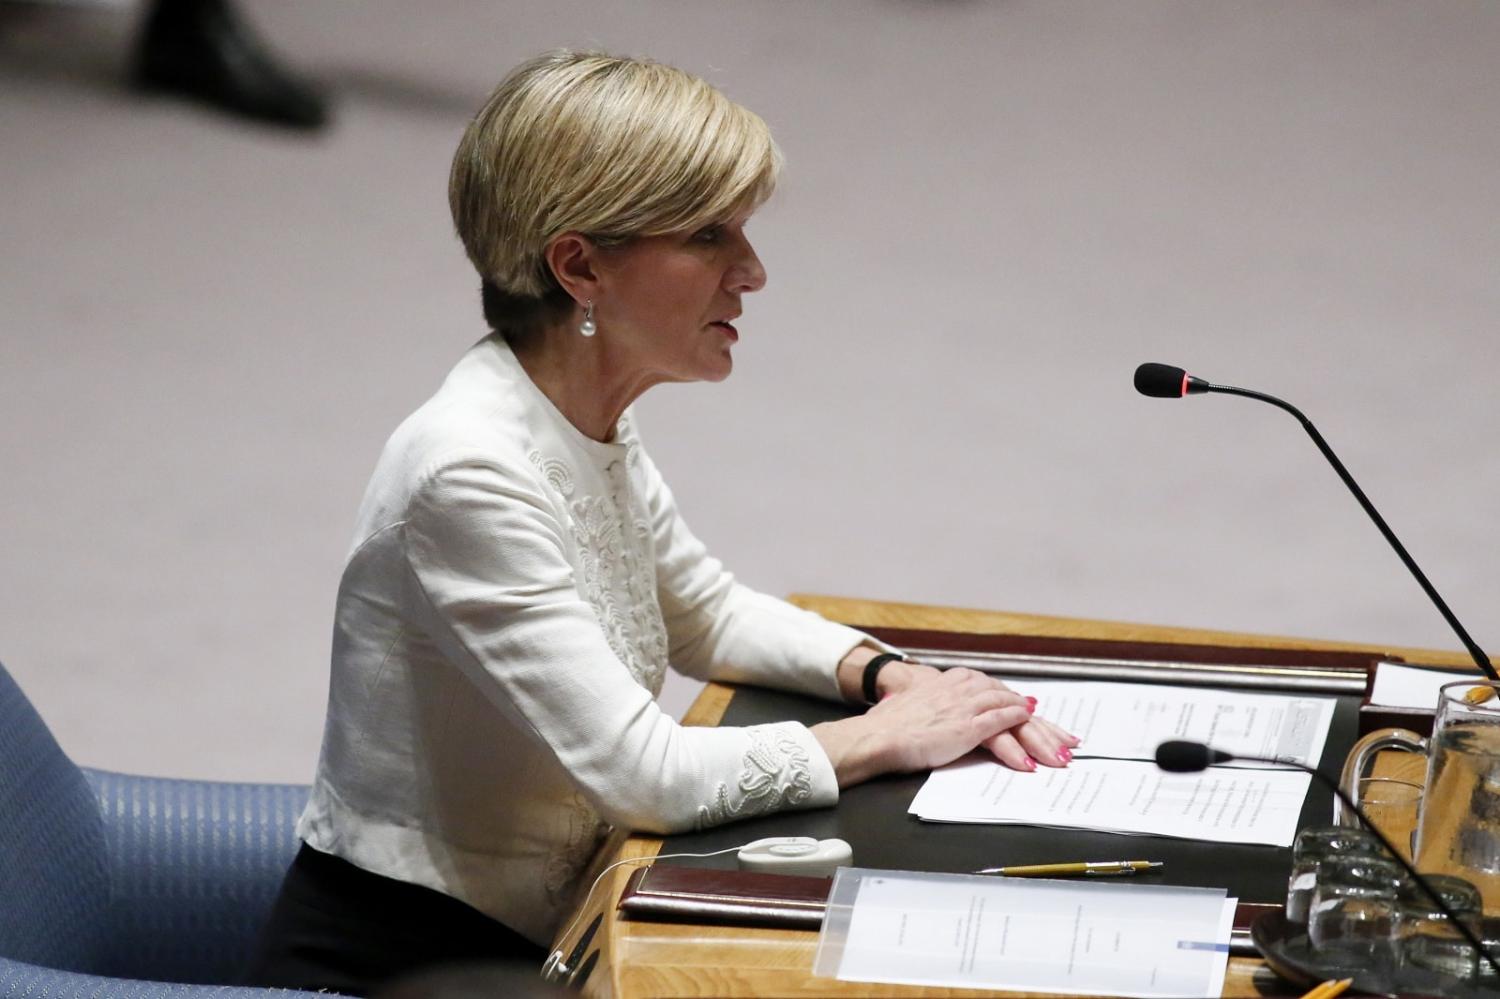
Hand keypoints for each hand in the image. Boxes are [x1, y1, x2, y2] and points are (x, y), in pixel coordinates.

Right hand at [884, 666, 1080, 770]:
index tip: (1042, 721)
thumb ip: (938, 703)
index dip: (1024, 708)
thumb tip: (941, 712)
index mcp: (954, 681)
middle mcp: (964, 688)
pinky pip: (1001, 727)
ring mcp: (966, 705)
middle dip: (1043, 725)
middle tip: (1066, 740)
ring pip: (1014, 714)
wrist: (877, 734)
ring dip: (1039, 735)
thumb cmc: (892, 724)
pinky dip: (1019, 737)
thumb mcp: (919, 704)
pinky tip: (1033, 748)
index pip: (1000, 693)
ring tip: (1058, 754)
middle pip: (1014, 702)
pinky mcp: (965, 725)